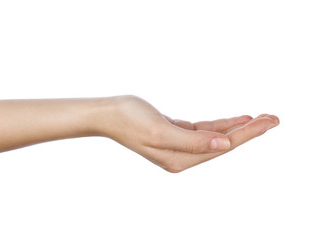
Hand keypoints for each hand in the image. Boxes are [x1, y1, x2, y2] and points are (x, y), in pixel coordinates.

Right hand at [104, 95, 279, 172]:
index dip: (247, 134)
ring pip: (216, 137)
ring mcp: (180, 146)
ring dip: (238, 127)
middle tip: (274, 118)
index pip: (222, 147)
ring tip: (260, 118)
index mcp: (180, 159)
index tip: (268, 122)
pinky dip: (221, 125)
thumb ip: (193, 141)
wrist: (109, 113)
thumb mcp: (161, 131)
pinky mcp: (177, 134)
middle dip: (249, 131)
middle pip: (223, 143)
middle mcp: (182, 156)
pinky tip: (235, 120)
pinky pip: (205, 131)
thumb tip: (223, 146)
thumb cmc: (130, 120)